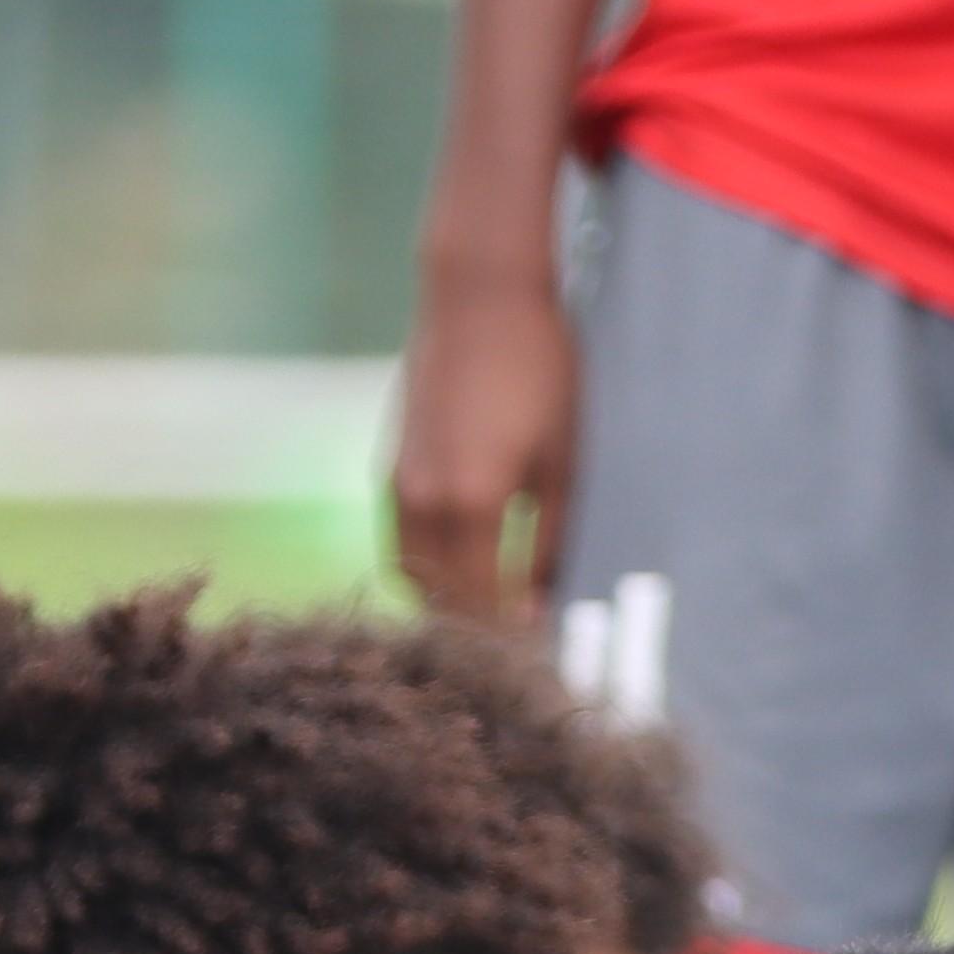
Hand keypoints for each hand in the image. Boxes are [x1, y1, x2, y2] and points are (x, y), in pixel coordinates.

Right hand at [390, 269, 578, 628]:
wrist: (477, 296)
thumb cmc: (539, 370)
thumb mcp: (562, 460)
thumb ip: (548, 539)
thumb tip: (538, 602)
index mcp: (473, 505)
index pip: (484, 606)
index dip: (509, 641)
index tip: (539, 657)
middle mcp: (425, 504)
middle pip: (441, 603)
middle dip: (476, 632)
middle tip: (516, 642)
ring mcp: (399, 486)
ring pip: (412, 579)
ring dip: (446, 604)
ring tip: (490, 611)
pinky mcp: (390, 467)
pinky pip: (402, 543)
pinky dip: (427, 568)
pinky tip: (462, 566)